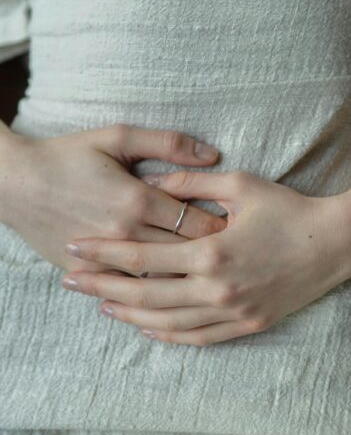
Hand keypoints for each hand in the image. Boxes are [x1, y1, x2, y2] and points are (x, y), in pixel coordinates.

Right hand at [2, 123, 227, 273]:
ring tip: (215, 284)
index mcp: (138, 199)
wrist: (14, 182)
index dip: (224, 231)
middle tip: (241, 265)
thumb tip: (211, 155)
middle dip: (213, 260)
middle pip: (184, 255)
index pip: (196, 223)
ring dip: (187, 282)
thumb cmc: (68, 154)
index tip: (244, 234)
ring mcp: (105, 257)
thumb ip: (167, 143)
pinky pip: (126, 288)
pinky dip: (149, 293)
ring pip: (158, 279)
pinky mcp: (85, 271)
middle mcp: (124, 232)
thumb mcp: (117, 136)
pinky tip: (173, 298)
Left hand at [61, 169, 350, 345]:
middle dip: (103, 286)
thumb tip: (153, 183)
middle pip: (145, 294)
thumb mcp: (241, 184)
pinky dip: (168, 335)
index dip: (105, 252)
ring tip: (102, 305)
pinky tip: (147, 328)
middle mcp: (216, 288)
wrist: (337, 243)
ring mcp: (232, 311)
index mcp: (211, 251)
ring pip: (168, 322)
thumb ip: (193, 183)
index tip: (75, 246)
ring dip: (130, 314)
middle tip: (70, 281)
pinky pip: (197, 337)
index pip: (143, 255)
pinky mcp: (247, 324)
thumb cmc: (290, 208)